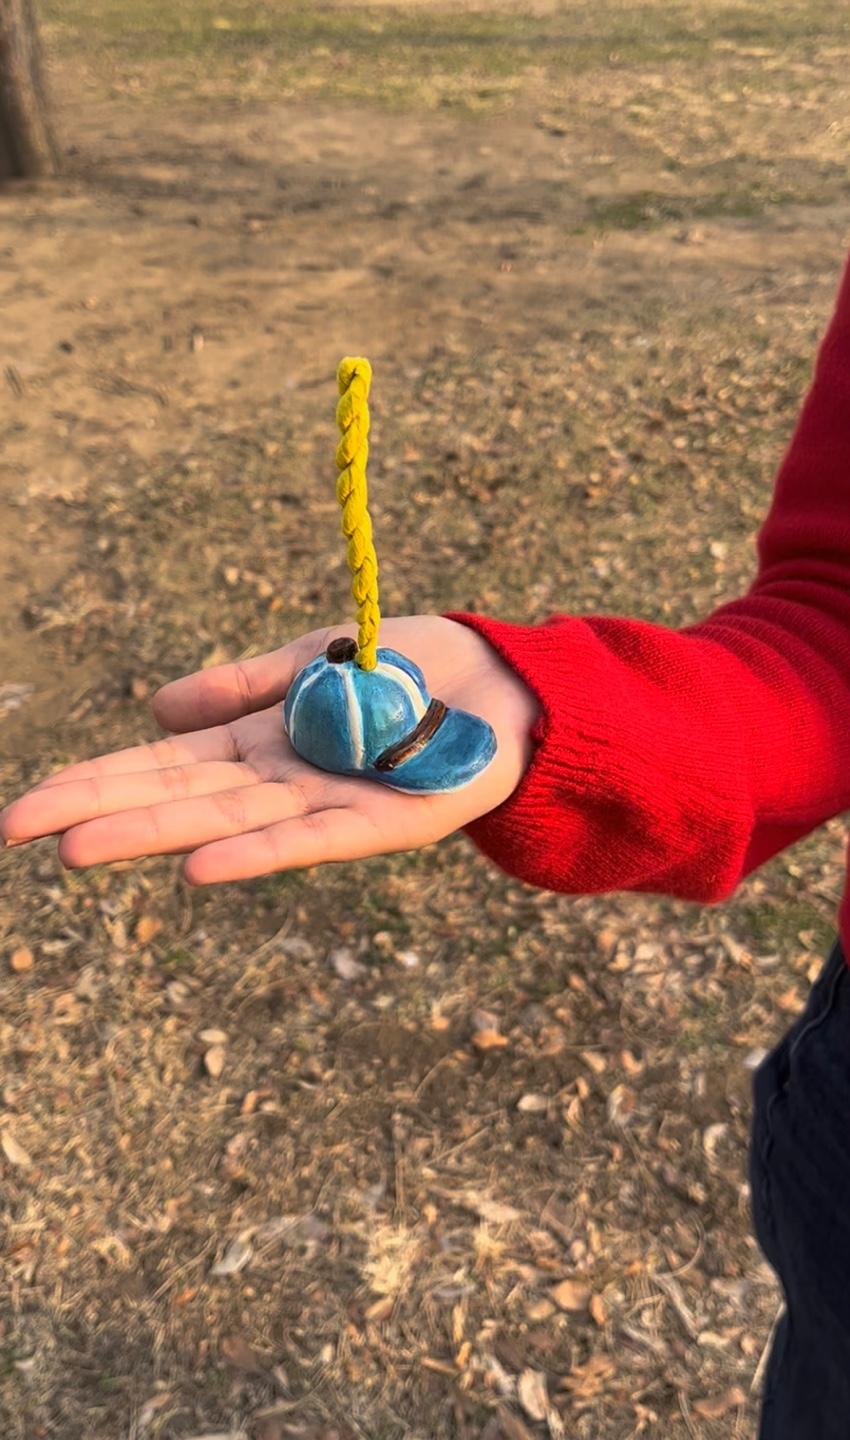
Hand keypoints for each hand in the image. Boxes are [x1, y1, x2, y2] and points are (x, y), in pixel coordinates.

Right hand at [0, 617, 538, 883]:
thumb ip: (243, 686)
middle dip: (101, 812)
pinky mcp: (390, 821)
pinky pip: (316, 840)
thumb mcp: (315, 660)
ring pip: (231, 824)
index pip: (166, 765)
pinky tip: (202, 867)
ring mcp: (334, 806)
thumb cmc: (414, 669)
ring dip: (157, 836)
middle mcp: (287, 782)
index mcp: (265, 742)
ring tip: (79, 849)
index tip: (30, 802)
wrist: (509, 682)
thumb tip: (157, 707)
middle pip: (181, 799)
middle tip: (18, 831)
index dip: (99, 779)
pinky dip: (259, 854)